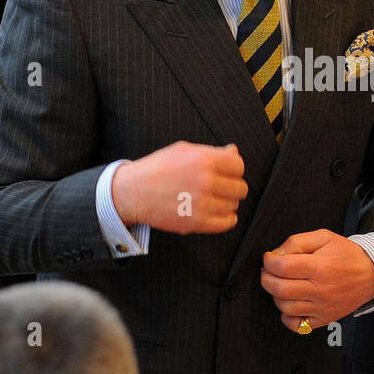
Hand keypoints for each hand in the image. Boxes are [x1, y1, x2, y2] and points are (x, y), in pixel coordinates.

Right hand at [112, 141, 246, 233]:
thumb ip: (212, 151)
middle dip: (232, 187)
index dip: (234, 169)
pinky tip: (218, 212)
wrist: (133, 192)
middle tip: (220, 187)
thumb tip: (234, 152)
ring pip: (233, 205)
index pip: (239, 166)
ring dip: (227, 203)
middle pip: (240, 188)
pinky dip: (227, 219)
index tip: (227, 173)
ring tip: (213, 199)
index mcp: (204, 159)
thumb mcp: (183, 151)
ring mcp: (201, 203)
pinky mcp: (196, 222)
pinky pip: (227, 223)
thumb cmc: (158, 169)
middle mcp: (205, 181)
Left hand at [260, 230, 373, 332]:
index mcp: (320, 266)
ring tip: (282, 284)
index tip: (269, 258)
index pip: (282, 267)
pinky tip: (290, 303)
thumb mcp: (324, 237)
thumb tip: (276, 254)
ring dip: (276, 295)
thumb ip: (297, 241)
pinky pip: (297, 325)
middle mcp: (321, 289)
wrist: (373, 274)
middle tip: (268, 271)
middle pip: (279, 289)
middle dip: (266, 278)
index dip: (269, 261)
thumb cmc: (347, 255)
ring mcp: (322, 307)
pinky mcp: (325, 318)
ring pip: (285, 307)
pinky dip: (287, 317)